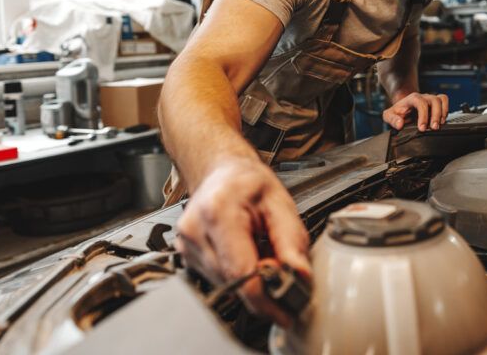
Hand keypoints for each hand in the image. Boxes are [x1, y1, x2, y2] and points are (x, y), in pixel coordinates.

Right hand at [175, 157, 310, 326]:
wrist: (223, 173)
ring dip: (250, 279)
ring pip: (225, 284)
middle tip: (283, 271)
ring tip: (261, 251)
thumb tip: (299, 275)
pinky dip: (237, 273)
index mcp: (217, 212)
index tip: (286, 313)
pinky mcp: (187, 255)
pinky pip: (218, 278)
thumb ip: (291, 241)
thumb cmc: (248, 183)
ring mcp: (186, 245)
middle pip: (233, 282)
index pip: (241, 273)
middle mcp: (194, 231)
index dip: (266, 299)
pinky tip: (246, 252)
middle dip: (263, 287)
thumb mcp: (280, 203)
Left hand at [383, 92, 448, 131]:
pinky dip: (446, 110)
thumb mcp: (389, 115)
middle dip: (435, 115)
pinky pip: (444, 100)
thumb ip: (392, 120)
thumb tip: (400, 124)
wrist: (403, 107)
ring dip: (442, 113)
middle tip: (433, 128)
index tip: (422, 128)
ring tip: (439, 125)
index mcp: (412, 99)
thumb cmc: (397, 112)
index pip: (420, 102)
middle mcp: (423, 97)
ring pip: (441, 100)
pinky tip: (442, 120)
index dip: (423, 115)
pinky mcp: (436, 103)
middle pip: (434, 100)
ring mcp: (430, 99)